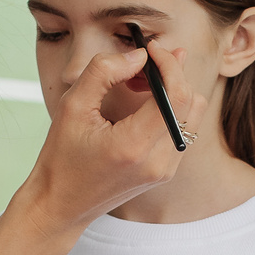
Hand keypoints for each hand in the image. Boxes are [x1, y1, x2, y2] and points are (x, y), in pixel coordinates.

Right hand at [16, 43, 186, 234]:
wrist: (61, 204)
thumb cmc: (61, 157)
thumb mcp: (72, 106)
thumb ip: (104, 72)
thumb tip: (138, 56)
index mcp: (134, 146)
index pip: (177, 95)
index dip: (169, 64)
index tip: (150, 50)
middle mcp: (157, 161)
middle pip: (192, 102)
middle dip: (172, 74)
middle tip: (141, 66)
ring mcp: (165, 170)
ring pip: (193, 115)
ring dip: (173, 92)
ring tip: (139, 86)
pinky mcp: (165, 172)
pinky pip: (183, 130)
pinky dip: (171, 110)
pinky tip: (143, 106)